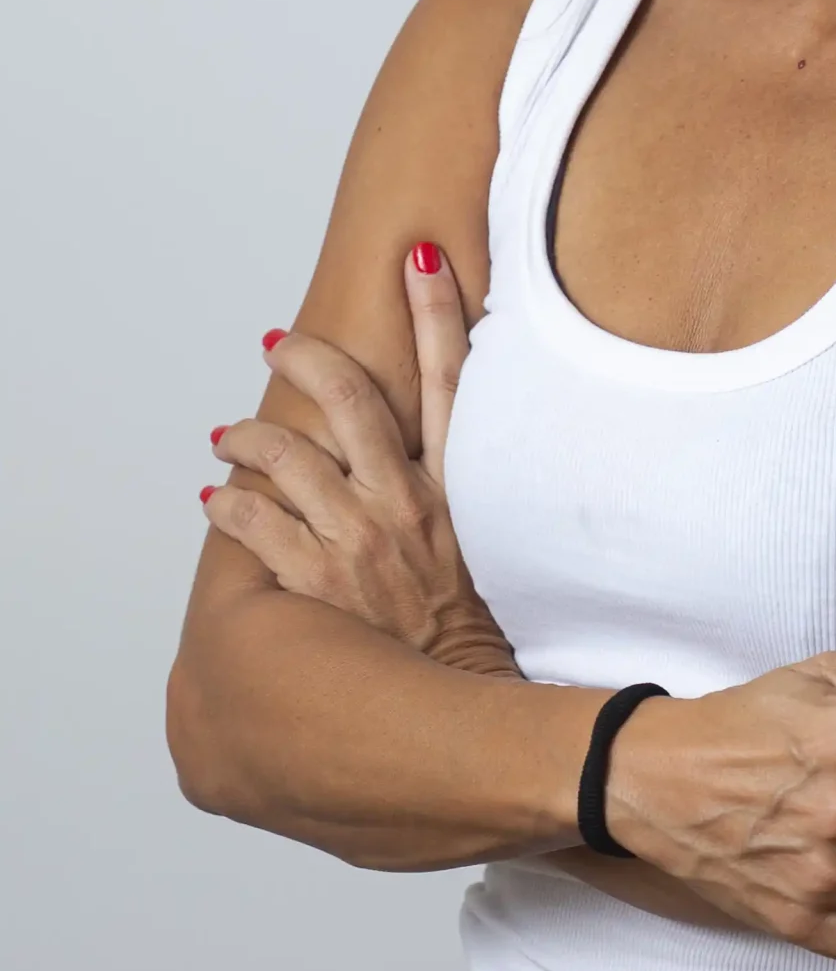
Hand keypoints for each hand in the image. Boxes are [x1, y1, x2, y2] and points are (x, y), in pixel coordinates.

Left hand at [203, 247, 514, 678]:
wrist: (461, 711)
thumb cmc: (467, 634)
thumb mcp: (483, 550)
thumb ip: (455, 494)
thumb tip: (427, 457)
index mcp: (455, 489)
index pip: (453, 382)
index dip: (438, 312)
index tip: (418, 258)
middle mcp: (404, 503)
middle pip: (352, 400)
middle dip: (310, 361)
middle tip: (284, 347)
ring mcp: (357, 540)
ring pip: (286, 454)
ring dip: (246, 437)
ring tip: (228, 438)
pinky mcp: (314, 580)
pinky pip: (251, 521)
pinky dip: (226, 504)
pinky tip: (216, 501)